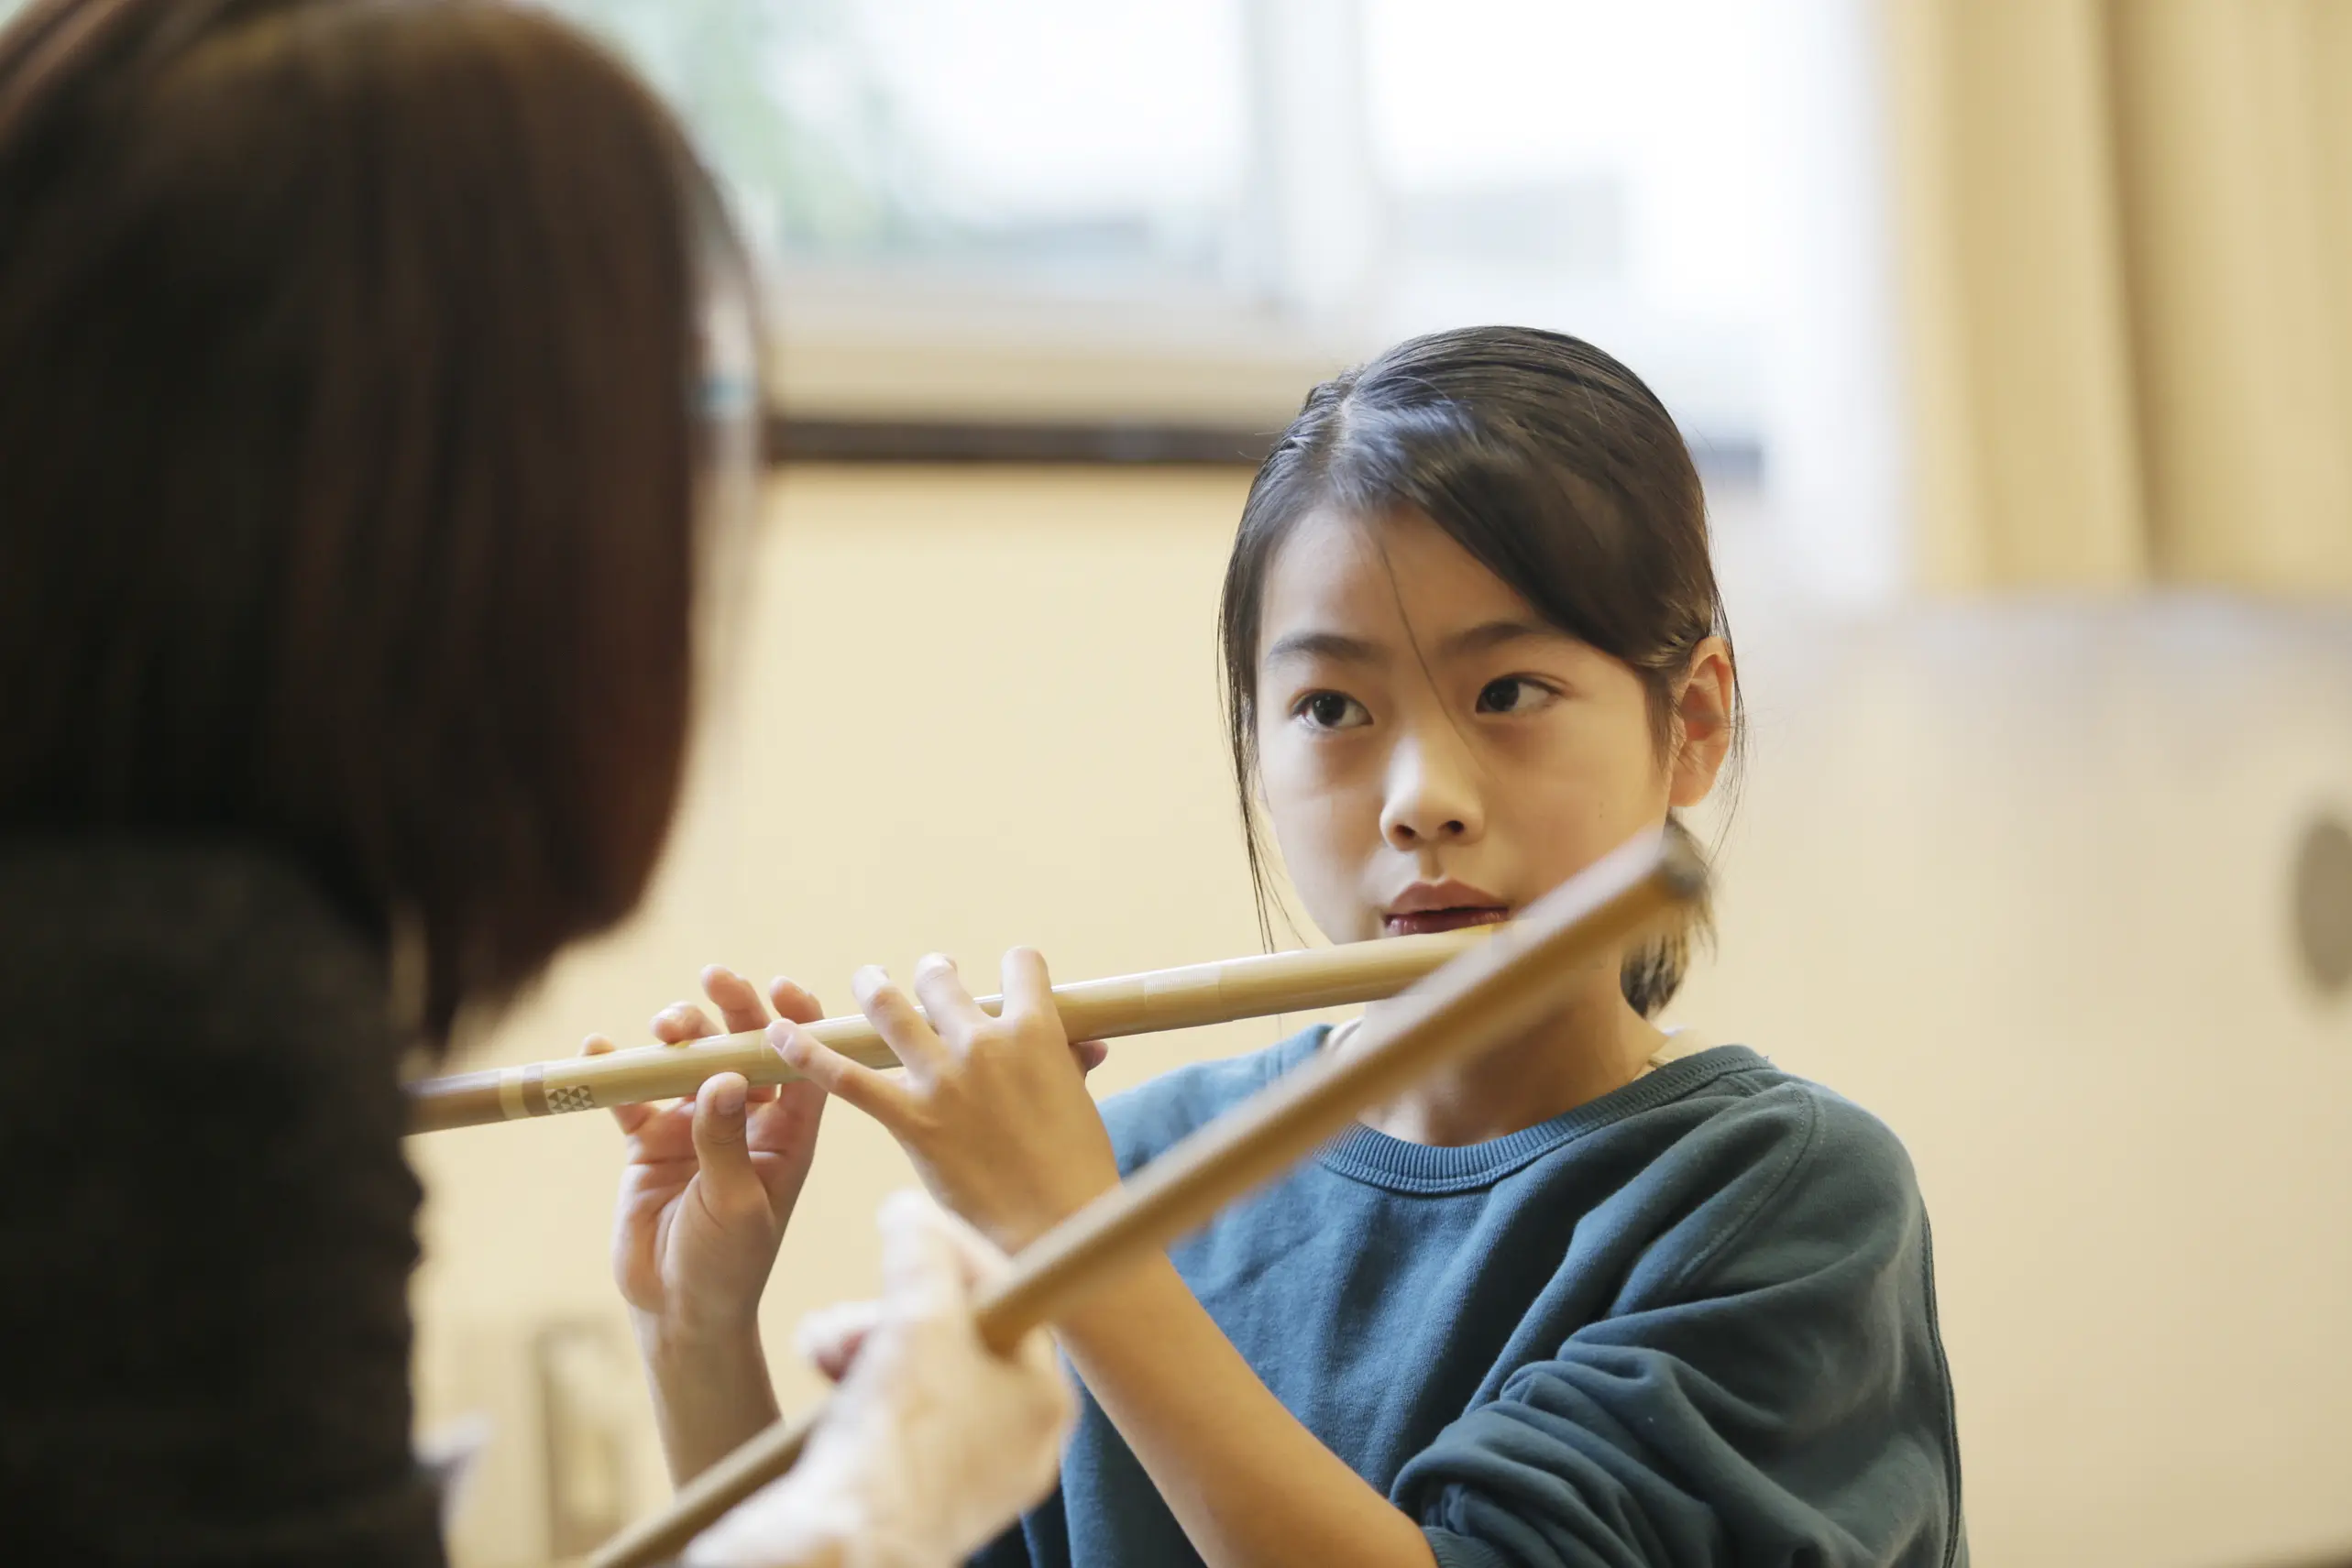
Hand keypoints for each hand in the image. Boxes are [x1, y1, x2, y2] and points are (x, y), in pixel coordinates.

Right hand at [588, 967, 827, 1346]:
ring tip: (667, 1025)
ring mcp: (697, 1126)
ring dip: (679, 1033)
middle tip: (716, 978)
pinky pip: (633, 1096)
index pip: (801, 1063)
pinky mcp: (650, 1141)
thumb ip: (725, 1141)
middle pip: (743, 1047)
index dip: (797, 1020)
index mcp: (789, 1133)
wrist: (678, 1310)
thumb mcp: (736, 1203)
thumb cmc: (729, 1264)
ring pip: (690, 1061)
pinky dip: (616, 1072)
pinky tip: (597, 1049)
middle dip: (733, 1008)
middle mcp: (746, 1119)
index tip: (779, 986)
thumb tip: (723, 1077)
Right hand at [684, 1192, 1074, 1567]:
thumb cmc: (897, 1441)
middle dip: (891, 1306)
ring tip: (822, 1347)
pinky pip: (884, 1411)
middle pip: (954, 1330)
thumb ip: (923, 1251)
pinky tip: (819, 1372)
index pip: (1010, 1293)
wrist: (838, 1549)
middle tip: (851, 1316)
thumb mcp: (920, 1317)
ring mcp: (960, 1472)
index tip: (907, 1224)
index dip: (954, 1250)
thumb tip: (911, 1212)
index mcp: (1044, 1402)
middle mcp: (1013, 1441)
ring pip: (914, 1367)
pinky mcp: (904, 1490)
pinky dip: (849, 1382)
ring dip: (859, 1338)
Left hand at [775, 948, 1119, 1252]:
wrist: (1057, 1225)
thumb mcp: (1081, 1103)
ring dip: (874, 989)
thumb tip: (1090, 1045)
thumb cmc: (1079, 1169)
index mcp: (1036, 1032)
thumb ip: (1071, 1065)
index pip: (1020, 966)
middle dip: (935, 975)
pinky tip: (782, 1036)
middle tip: (929, 977)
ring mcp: (943, 1080)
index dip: (1014, 970)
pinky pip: (848, 1079)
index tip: (1006, 981)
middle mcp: (984, 1043)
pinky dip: (810, 1054)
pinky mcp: (911, 1120)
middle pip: (944, 982)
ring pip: (892, 1011)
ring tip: (868, 981)